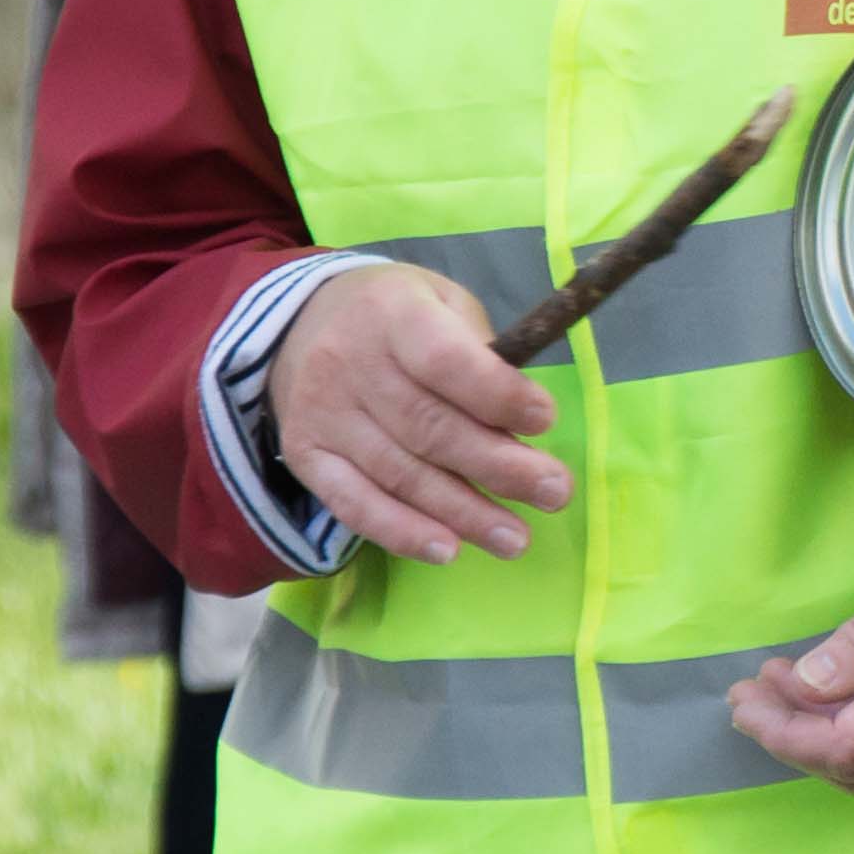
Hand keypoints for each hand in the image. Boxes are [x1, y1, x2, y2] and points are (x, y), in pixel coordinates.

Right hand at [274, 262, 567, 567]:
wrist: (299, 325)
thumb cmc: (395, 317)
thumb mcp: (441, 302)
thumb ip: (479, 352)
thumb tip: (520, 423)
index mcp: (392, 313)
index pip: (445, 360)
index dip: (497, 395)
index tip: (546, 421)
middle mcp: (349, 363)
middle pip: (429, 427)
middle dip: (498, 466)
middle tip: (554, 492)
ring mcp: (322, 414)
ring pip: (400, 474)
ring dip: (464, 513)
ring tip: (516, 538)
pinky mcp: (307, 456)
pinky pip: (355, 504)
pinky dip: (403, 532)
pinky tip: (448, 551)